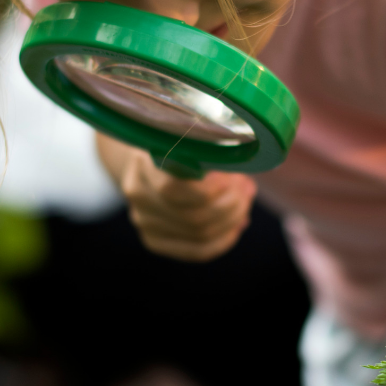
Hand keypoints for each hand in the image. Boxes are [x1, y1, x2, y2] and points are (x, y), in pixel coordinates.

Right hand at [116, 146, 256, 260]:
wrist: (146, 161)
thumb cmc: (177, 144)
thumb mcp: (189, 135)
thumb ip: (212, 151)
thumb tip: (243, 182)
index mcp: (144, 164)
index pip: (174, 189)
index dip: (211, 188)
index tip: (232, 175)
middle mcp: (139, 196)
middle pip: (193, 216)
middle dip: (231, 204)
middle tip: (246, 189)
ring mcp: (144, 221)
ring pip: (200, 235)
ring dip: (232, 219)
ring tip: (244, 201)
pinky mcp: (154, 240)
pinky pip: (197, 251)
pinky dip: (223, 240)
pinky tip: (236, 226)